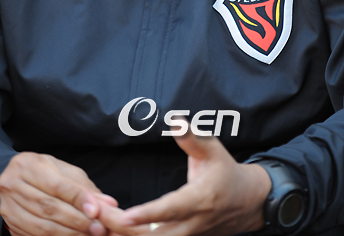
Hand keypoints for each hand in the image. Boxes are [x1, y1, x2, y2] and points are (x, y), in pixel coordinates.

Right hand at [0, 152, 116, 235]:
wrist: (14, 180)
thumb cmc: (44, 172)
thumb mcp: (63, 171)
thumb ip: (84, 187)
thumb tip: (108, 203)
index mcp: (27, 165)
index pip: (56, 185)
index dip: (78, 199)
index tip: (96, 211)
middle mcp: (12, 185)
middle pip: (49, 207)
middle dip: (77, 220)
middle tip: (98, 228)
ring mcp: (8, 208)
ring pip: (42, 226)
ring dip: (69, 233)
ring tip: (89, 234)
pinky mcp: (10, 226)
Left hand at [87, 126, 270, 235]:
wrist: (248, 202)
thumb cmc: (226, 171)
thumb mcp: (213, 149)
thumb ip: (192, 137)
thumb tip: (174, 118)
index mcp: (200, 200)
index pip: (170, 210)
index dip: (147, 214)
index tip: (124, 215)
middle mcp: (192, 225)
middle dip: (123, 229)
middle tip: (95, 215)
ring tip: (97, 225)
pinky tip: (113, 231)